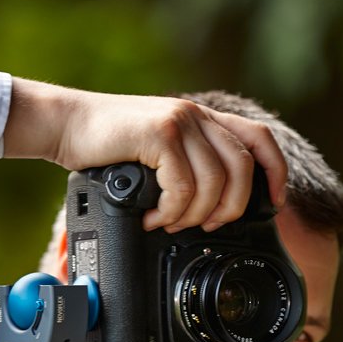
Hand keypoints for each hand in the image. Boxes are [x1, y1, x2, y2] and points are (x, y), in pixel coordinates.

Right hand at [3, 78, 285, 232]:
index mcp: (203, 119)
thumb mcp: (156, 155)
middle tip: (203, 226)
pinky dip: (169, 212)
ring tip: (167, 222)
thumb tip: (207, 209)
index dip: (276, 173)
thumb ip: (185, 167)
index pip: (259, 139)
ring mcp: (180, 121)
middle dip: (230, 209)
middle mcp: (197, 116)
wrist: (66, 124)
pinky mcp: (159, 133)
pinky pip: (182, 186)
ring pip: (214, 183)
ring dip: (192, 215)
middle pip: (243, 169)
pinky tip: (151, 216)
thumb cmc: (106, 148)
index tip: (274, 204)